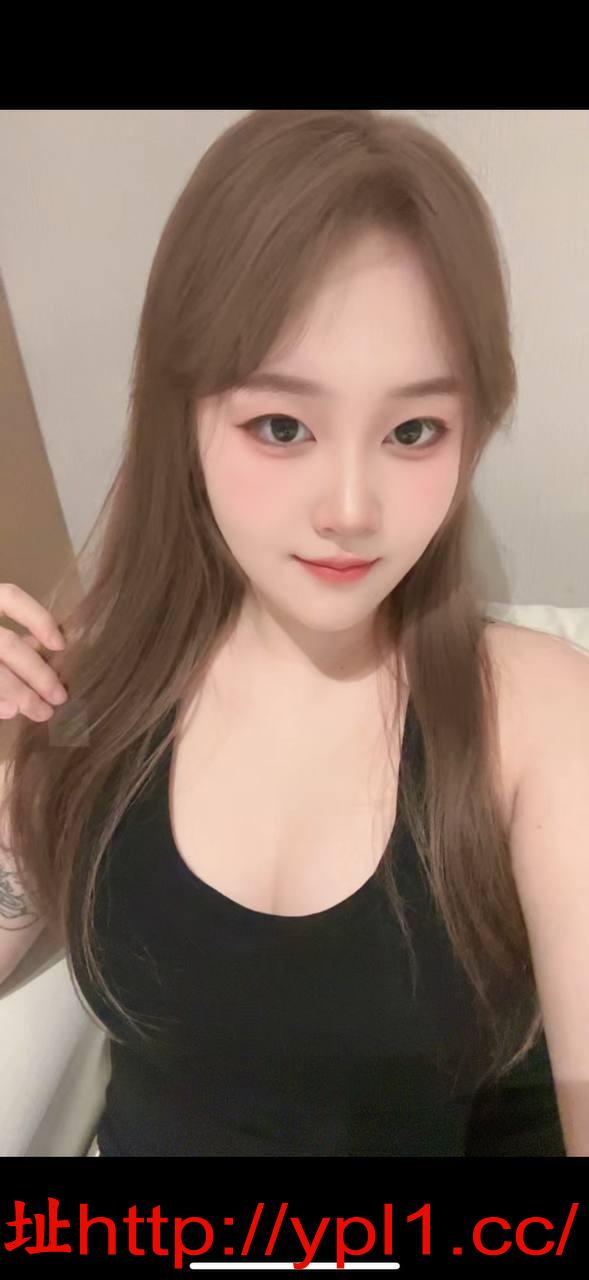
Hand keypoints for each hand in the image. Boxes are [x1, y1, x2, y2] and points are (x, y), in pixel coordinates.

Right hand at [0, 583, 68, 721]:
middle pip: (7, 645)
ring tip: (40, 712)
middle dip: (38, 673)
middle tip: (59, 697)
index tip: (61, 644)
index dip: (38, 618)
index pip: (10, 598)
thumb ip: (7, 635)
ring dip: (19, 693)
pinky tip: (7, 712)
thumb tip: (42, 650)